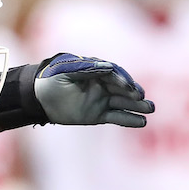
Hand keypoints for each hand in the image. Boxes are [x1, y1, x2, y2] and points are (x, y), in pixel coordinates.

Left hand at [34, 53, 154, 126]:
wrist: (38, 97)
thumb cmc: (51, 78)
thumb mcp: (65, 70)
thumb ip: (86, 68)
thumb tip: (108, 67)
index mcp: (96, 71)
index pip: (113, 74)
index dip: (121, 79)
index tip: (128, 86)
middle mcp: (102, 85)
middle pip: (122, 88)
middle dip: (133, 92)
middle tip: (142, 97)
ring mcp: (101, 100)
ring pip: (123, 103)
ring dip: (138, 106)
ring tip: (151, 108)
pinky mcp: (97, 115)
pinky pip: (116, 117)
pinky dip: (129, 120)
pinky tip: (142, 122)